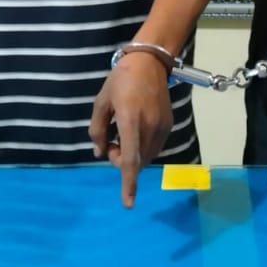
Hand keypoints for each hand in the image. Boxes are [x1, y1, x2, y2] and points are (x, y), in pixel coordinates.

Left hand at [89, 54, 173, 207]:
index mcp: (130, 120)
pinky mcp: (169, 125)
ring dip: (132, 156)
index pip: (129, 158)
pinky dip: (142, 148)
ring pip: (146, 156)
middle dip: (121, 161)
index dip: (128, 183)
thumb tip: (100, 154)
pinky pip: (154, 146)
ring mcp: (162, 127)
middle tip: (110, 143)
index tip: (128, 203)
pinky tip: (135, 132)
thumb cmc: (121, 80)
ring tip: (121, 136)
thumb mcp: (102, 102)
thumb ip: (98, 130)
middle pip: (137, 161)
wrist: (149, 63)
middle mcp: (149, 127)